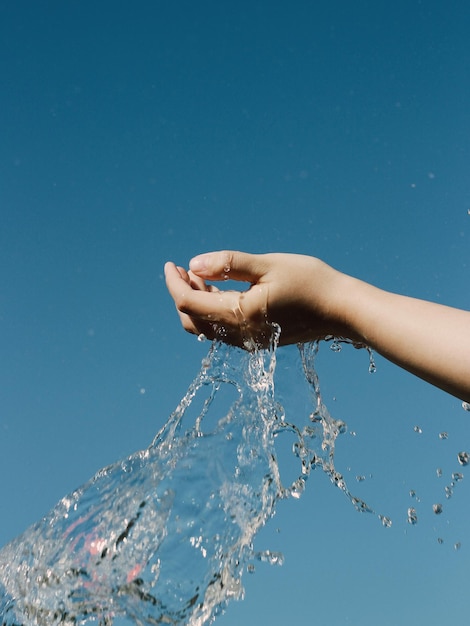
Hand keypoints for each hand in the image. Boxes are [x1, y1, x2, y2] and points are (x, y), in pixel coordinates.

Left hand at [164, 251, 351, 347]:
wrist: (342, 310)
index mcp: (239, 316)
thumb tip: (193, 264)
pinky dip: (212, 310)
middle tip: (183, 268)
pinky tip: (219, 289)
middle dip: (182, 294)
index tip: (171, 264)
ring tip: (199, 275)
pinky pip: (222, 329)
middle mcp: (240, 335)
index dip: (174, 284)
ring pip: (206, 327)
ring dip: (197, 302)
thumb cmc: (310, 283)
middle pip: (192, 320)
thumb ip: (229, 265)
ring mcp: (248, 341)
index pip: (189, 304)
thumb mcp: (268, 265)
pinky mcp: (257, 340)